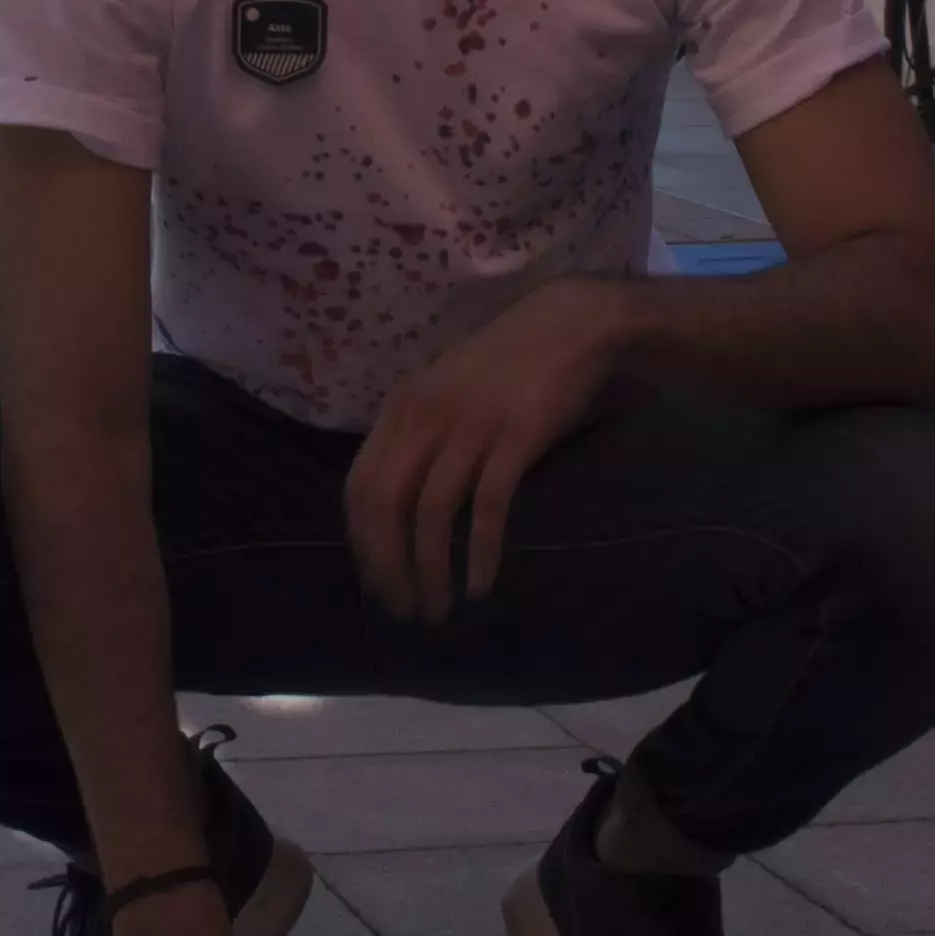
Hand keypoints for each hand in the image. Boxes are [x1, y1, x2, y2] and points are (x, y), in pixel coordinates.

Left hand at [343, 280, 620, 621]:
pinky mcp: (515, 437)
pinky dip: (478, 553)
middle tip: (404, 610)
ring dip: (429, 571)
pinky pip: (487, 508)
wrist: (573, 325)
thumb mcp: (446, 392)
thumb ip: (419, 436)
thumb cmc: (510, 365)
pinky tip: (479, 586)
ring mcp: (470, 426)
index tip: (377, 582)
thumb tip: (400, 504)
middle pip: (387, 506)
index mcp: (402, 408)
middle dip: (388, 567)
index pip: (361, 487)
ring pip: (431, 514)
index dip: (363, 542)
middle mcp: (425, 417)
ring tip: (438, 610)